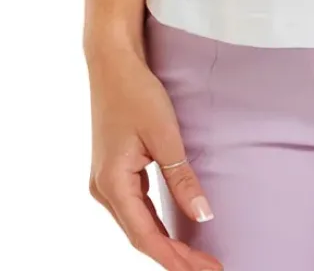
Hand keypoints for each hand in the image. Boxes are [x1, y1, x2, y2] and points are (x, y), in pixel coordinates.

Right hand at [86, 40, 220, 270]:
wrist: (112, 62)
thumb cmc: (137, 92)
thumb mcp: (164, 135)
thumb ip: (182, 178)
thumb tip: (203, 216)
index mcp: (112, 185)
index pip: (146, 237)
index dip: (176, 259)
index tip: (205, 270)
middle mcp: (103, 190)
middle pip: (141, 235)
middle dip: (174, 257)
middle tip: (210, 268)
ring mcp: (106, 181)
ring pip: (137, 224)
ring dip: (166, 242)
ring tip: (197, 258)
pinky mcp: (113, 171)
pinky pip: (136, 207)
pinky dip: (156, 222)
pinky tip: (175, 231)